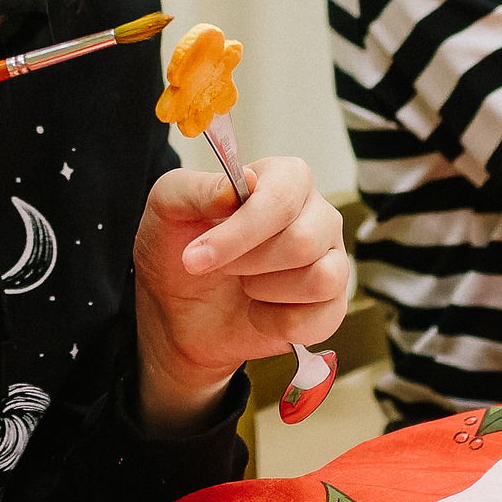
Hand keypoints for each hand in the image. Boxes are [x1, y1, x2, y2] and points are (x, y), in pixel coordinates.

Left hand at [131, 156, 349, 432]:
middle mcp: (318, 214)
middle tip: (222, 267)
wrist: (181, 308)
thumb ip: (199, 188)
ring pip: (322, 280)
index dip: (239, 233)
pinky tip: (258, 311)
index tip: (195, 257)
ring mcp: (332, 260)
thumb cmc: (181, 245)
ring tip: (245, 285)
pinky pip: (323, 320)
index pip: (280, 200)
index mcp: (286, 178)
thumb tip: (245, 181)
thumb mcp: (169, 207)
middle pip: (303, 242)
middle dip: (247, 264)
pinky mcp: (332, 305)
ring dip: (266, 291)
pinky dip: (277, 323)